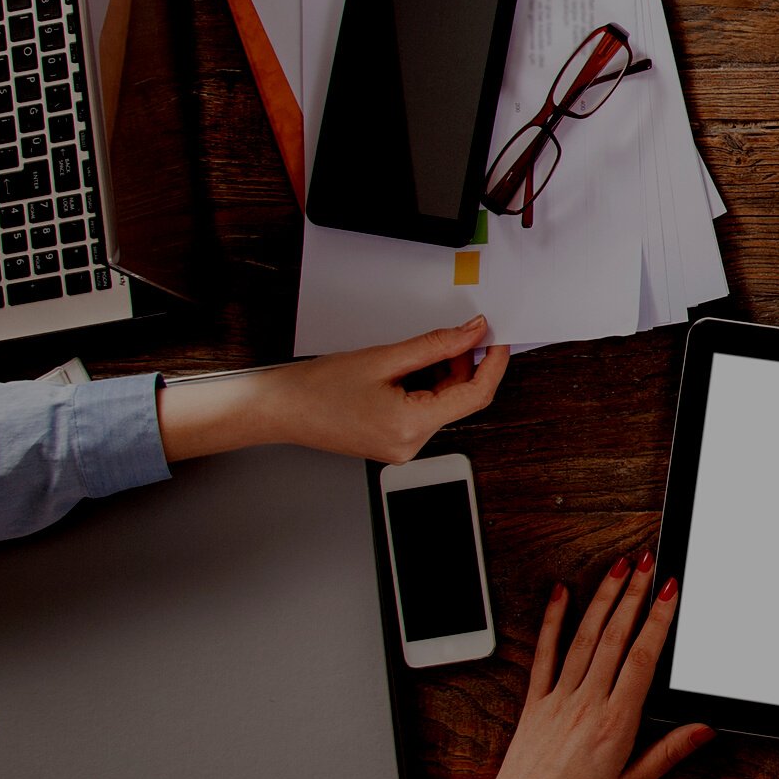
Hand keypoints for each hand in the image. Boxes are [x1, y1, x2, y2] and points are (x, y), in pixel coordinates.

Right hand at [156, 316, 510, 463]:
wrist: (279, 409)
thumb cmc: (317, 388)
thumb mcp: (385, 357)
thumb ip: (436, 345)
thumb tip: (472, 333)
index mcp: (411, 426)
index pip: (475, 396)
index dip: (493, 365)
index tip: (499, 340)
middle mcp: (411, 444)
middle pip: (459, 400)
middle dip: (466, 365)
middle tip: (465, 332)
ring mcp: (402, 447)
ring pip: (443, 404)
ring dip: (445, 374)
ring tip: (425, 349)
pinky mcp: (394, 441)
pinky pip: (425, 410)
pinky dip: (428, 386)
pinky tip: (413, 366)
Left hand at [461, 554, 711, 778]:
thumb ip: (667, 754)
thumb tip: (704, 729)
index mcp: (615, 724)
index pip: (642, 659)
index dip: (658, 619)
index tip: (670, 589)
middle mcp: (586, 704)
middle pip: (615, 638)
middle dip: (634, 594)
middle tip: (648, 562)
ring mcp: (557, 699)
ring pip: (584, 638)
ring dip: (603, 598)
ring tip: (618, 568)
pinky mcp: (534, 703)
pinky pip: (543, 655)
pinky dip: (551, 622)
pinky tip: (560, 595)